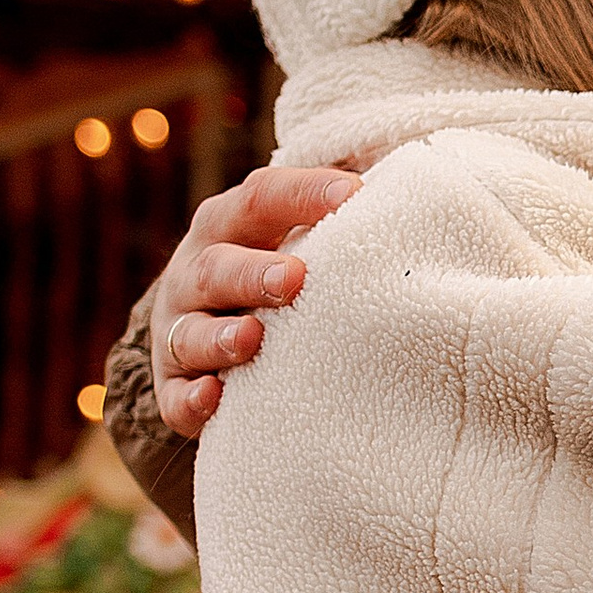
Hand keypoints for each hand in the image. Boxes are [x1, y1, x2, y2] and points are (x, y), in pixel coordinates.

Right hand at [150, 168, 362, 436]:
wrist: (198, 329)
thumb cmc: (274, 275)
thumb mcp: (296, 239)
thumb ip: (338, 220)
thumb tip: (418, 193)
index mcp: (228, 227)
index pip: (260, 199)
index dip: (302, 194)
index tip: (352, 194)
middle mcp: (195, 275)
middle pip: (216, 267)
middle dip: (252, 272)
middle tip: (295, 278)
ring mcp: (179, 331)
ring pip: (190, 332)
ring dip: (219, 335)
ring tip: (251, 336)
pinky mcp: (174, 386)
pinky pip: (176, 397)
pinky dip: (191, 399)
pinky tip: (213, 396)